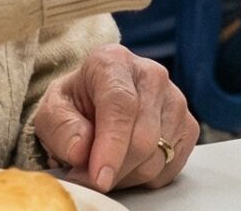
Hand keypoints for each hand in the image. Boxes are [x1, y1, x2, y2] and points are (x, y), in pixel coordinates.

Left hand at [34, 44, 198, 191]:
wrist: (96, 102)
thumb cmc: (75, 105)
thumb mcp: (52, 113)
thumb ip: (61, 129)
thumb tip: (81, 150)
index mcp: (113, 62)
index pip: (120, 104)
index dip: (111, 145)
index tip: (100, 177)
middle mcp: (151, 75)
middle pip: (143, 137)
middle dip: (114, 169)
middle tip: (88, 178)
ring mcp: (175, 100)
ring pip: (157, 157)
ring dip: (127, 175)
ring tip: (106, 165)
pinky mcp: (189, 125)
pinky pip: (170, 167)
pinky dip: (145, 177)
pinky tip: (128, 163)